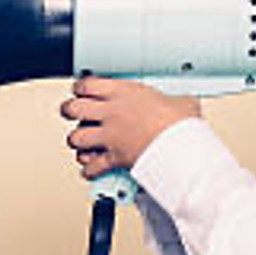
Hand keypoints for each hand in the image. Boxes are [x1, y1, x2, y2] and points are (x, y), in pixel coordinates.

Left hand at [59, 76, 200, 178]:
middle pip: (73, 108)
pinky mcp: (114, 158)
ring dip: (77, 141)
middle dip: (70, 111)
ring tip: (82, 142)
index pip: (87, 84)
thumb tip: (185, 104)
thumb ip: (175, 101)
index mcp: (124, 93)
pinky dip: (89, 170)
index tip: (82, 91)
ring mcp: (110, 136)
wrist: (181, 146)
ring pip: (76, 138)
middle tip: (73, 113)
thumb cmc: (181, 123)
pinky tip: (90, 169)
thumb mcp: (181, 102)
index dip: (80, 88)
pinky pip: (92, 167)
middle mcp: (111, 113)